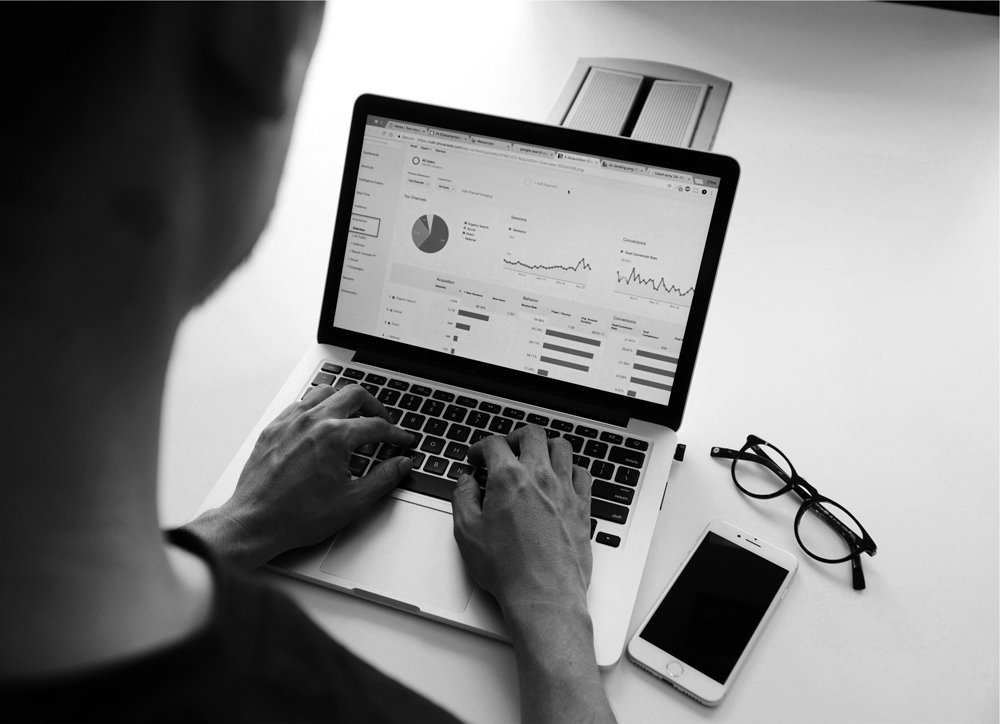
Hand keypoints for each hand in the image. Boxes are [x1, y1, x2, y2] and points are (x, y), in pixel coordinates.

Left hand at [187, 384, 413, 569]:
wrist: (256, 523)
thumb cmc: (297, 516)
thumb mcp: (352, 501)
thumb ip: (384, 478)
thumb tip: (401, 464)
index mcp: (335, 436)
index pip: (376, 425)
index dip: (396, 434)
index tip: (402, 440)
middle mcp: (313, 421)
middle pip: (354, 394)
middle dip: (375, 406)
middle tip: (383, 421)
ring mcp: (290, 422)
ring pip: (325, 392)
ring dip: (344, 400)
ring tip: (354, 416)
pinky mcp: (273, 428)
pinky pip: (300, 404)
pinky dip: (317, 407)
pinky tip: (320, 422)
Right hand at [451, 424, 592, 608]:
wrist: (544, 594)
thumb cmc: (507, 569)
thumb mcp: (468, 532)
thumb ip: (463, 498)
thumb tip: (466, 482)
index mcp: (509, 479)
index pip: (494, 444)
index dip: (480, 447)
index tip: (476, 457)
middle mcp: (540, 477)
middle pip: (532, 434)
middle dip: (515, 436)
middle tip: (506, 448)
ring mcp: (565, 490)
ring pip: (561, 447)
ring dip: (545, 446)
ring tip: (535, 457)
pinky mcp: (582, 506)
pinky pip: (582, 473)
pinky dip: (571, 468)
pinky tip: (562, 478)